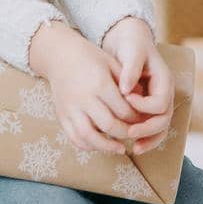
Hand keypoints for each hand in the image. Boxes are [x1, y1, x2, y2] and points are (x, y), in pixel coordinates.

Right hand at [28, 21, 144, 155]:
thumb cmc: (90, 58)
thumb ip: (127, 84)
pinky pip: (74, 137)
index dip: (136, 119)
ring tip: (120, 148)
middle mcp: (84, 98)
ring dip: (107, 147)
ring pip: (89, 137)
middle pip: (109, 125)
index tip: (142, 121)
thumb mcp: (111, 64)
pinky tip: (101, 145)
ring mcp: (70, 108)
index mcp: (100, 84)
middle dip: (125, 133)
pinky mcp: (61, 115)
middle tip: (134, 134)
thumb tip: (143, 104)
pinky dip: (88, 146)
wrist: (59, 55)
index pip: (123, 110)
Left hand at [100, 16, 173, 153]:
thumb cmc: (131, 44)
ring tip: (134, 148)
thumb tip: (126, 90)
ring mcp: (158, 102)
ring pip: (160, 128)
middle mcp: (164, 94)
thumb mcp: (132, 52)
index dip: (144, 106)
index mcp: (164, 81)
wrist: (129, 40)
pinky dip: (145, 138)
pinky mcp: (148, 108)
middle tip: (128, 132)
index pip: (160, 103)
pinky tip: (133, 145)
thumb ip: (130, 70)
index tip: (125, 99)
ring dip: (149, 140)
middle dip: (147, 129)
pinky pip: (152, 128)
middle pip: (163, 119)